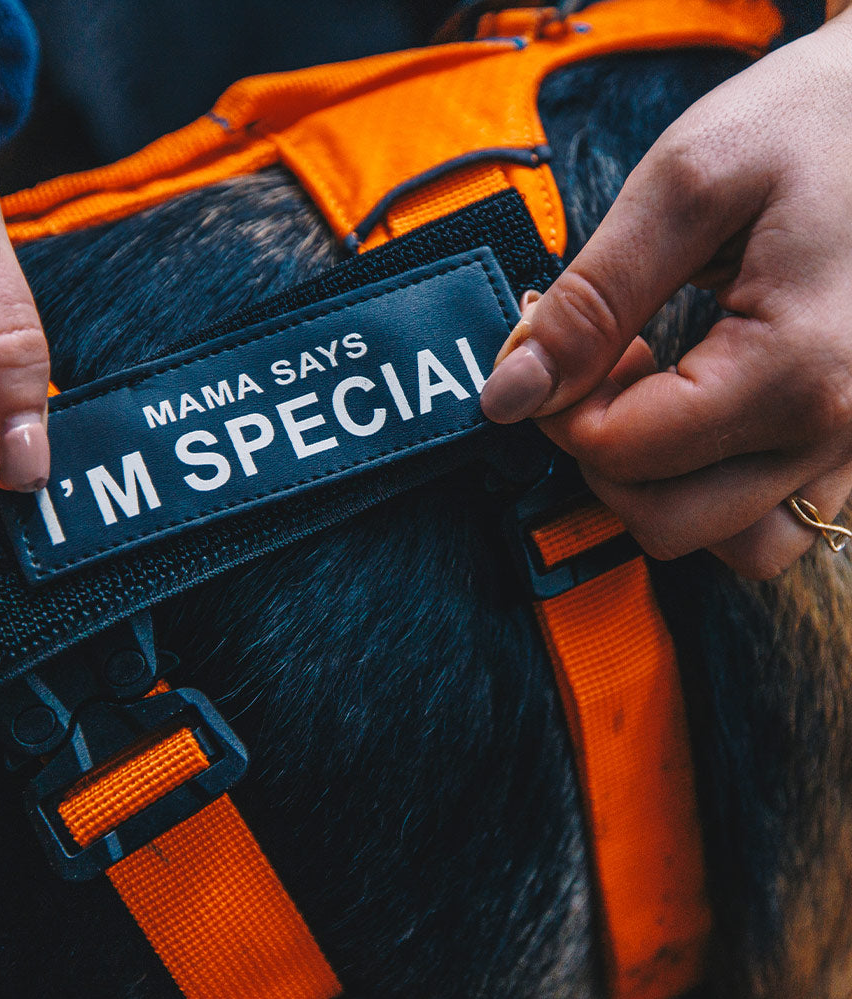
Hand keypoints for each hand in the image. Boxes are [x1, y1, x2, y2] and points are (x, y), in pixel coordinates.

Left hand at [481, 10, 851, 578]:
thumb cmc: (813, 124)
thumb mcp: (687, 185)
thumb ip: (591, 303)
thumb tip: (509, 397)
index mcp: (797, 368)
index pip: (621, 452)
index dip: (558, 409)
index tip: (554, 346)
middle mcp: (843, 430)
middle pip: (667, 521)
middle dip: (602, 459)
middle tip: (603, 370)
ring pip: (734, 546)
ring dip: (665, 492)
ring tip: (657, 396)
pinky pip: (781, 522)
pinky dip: (722, 495)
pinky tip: (704, 417)